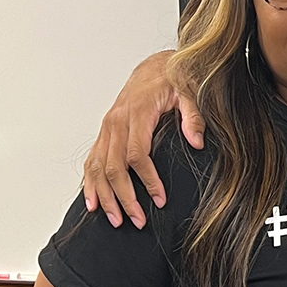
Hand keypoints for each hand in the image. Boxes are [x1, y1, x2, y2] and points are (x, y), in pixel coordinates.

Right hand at [82, 51, 203, 227]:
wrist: (156, 66)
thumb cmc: (174, 79)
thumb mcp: (190, 92)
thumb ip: (193, 116)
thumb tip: (197, 142)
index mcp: (136, 113)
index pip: (137, 154)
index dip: (147, 180)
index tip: (160, 199)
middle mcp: (116, 122)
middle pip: (113, 167)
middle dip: (124, 197)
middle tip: (137, 220)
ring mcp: (108, 127)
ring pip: (98, 167)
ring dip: (105, 196)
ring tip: (115, 220)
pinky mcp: (105, 132)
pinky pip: (91, 160)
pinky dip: (90, 182)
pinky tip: (93, 202)